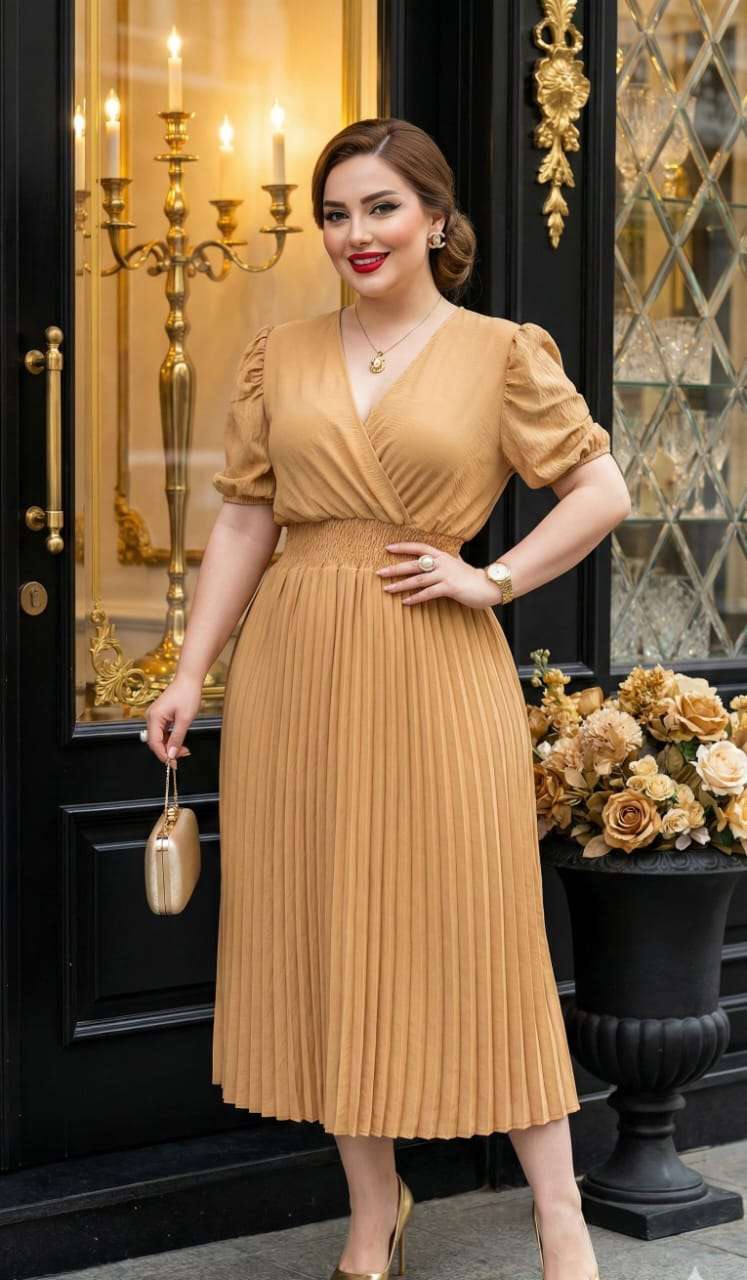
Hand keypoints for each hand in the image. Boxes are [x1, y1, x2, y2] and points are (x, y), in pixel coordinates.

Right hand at [144, 673, 203, 764]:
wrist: (189, 679)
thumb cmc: (187, 694)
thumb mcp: (185, 719)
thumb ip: (177, 738)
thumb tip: (172, 754)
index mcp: (154, 717)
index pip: (154, 743)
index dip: (163, 755)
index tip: (173, 764)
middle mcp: (151, 717)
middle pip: (155, 742)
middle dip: (168, 751)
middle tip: (183, 754)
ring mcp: (154, 716)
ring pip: (159, 738)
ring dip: (170, 746)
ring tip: (184, 749)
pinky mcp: (160, 716)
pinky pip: (162, 732)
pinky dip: (170, 738)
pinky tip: (180, 741)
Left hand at [377, 542, 503, 609]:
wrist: (489, 586)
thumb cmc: (471, 576)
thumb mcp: (457, 563)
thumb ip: (446, 559)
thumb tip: (436, 557)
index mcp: (442, 555)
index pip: (419, 547)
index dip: (403, 547)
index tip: (387, 548)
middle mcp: (442, 563)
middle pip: (413, 564)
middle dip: (395, 569)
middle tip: (379, 573)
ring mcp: (445, 575)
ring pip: (418, 580)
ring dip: (401, 585)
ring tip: (387, 589)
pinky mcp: (449, 588)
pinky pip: (428, 593)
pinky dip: (416, 598)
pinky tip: (405, 602)